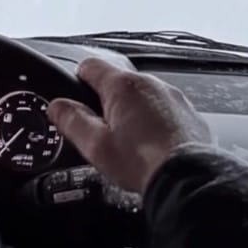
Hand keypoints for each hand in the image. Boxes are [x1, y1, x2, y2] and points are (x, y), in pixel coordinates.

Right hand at [48, 58, 210, 194]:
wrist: (190, 182)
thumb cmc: (143, 164)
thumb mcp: (95, 146)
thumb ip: (71, 121)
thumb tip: (57, 106)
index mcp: (122, 86)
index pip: (89, 66)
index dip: (76, 80)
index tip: (74, 99)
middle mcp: (150, 84)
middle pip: (116, 81)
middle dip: (105, 101)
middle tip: (100, 130)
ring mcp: (172, 97)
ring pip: (141, 96)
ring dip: (132, 111)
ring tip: (128, 142)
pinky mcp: (190, 113)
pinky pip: (163, 109)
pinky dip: (154, 121)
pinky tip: (151, 146)